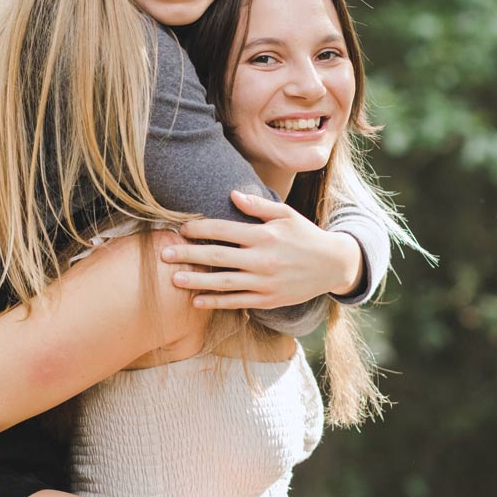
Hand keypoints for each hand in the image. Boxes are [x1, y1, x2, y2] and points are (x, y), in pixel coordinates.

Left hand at [160, 190, 363, 309]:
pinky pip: (236, 301)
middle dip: (189, 255)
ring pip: (223, 282)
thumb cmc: (305, 235)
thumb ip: (258, 206)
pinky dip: (216, 302)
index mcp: (263, 235)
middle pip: (217, 257)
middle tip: (164, 253)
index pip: (224, 230)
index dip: (200, 229)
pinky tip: (197, 301)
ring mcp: (263, 282)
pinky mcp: (267, 299)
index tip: (182, 228)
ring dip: (196, 281)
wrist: (332, 265)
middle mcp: (261, 259)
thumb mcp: (285, 214)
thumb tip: (231, 194)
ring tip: (174, 278)